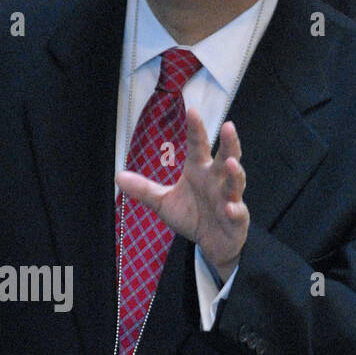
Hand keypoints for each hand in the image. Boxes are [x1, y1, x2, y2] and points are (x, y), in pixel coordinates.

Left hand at [117, 108, 248, 283]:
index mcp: (200, 171)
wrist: (212, 243)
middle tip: (228, 127)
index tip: (192, 111)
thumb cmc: (192, 216)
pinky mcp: (236, 219)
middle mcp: (217, 180)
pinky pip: (237, 213)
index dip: (196, 129)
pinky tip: (230, 207)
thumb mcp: (164, 202)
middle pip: (226, 157)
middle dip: (229, 143)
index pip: (198, 146)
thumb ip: (144, 189)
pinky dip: (235, 210)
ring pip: (236, 182)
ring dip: (235, 173)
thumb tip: (118, 176)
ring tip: (232, 164)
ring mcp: (229, 198)